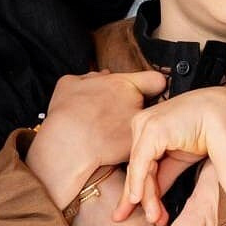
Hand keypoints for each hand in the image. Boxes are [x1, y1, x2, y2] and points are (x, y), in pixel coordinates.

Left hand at [27, 67, 166, 207]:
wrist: (68, 148)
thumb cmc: (103, 145)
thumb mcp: (136, 136)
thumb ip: (148, 123)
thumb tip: (155, 119)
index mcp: (131, 88)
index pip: (154, 79)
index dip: (156, 87)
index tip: (154, 94)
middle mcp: (111, 78)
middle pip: (125, 82)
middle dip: (124, 96)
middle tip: (117, 116)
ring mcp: (88, 79)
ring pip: (100, 82)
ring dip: (101, 94)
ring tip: (95, 116)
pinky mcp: (68, 83)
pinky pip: (78, 84)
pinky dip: (79, 95)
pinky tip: (78, 111)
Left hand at [115, 86, 225, 222]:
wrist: (225, 117)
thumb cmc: (207, 133)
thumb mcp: (180, 158)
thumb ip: (163, 176)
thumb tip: (147, 201)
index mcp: (148, 126)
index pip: (138, 163)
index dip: (139, 189)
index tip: (141, 213)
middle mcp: (142, 122)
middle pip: (137, 167)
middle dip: (142, 197)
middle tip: (151, 221)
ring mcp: (145, 124)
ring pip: (138, 168)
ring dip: (146, 196)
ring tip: (154, 219)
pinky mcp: (152, 129)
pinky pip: (141, 162)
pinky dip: (140, 183)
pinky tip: (139, 201)